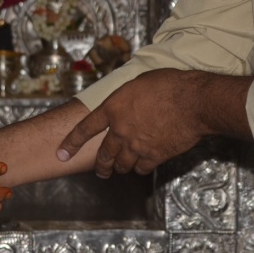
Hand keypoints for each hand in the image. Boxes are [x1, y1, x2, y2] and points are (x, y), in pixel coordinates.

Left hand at [56, 69, 205, 176]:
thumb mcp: (137, 82)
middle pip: (103, 154)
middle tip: (100, 170)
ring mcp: (137, 145)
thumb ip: (125, 97)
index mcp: (113, 108)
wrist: (192, 101)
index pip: (85, 128)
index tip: (61, 153)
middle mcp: (121, 130)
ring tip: (118, 169)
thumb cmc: (168, 84)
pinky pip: (141, 169)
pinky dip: (139, 168)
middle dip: (100, 165)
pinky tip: (141, 165)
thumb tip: (123, 102)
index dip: (71, 142)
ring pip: (121, 165)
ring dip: (118, 168)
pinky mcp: (154, 156)